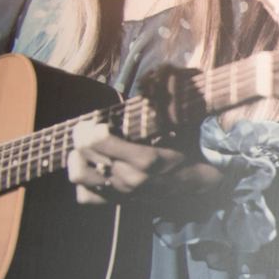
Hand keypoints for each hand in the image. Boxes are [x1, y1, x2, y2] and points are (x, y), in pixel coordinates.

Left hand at [67, 121, 223, 207]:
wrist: (200, 186)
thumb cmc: (190, 152)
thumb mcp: (183, 127)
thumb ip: (166, 106)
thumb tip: (157, 77)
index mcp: (146, 159)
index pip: (96, 140)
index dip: (91, 126)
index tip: (100, 121)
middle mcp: (130, 178)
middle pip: (83, 151)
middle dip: (82, 135)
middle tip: (90, 127)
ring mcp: (123, 192)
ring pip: (78, 174)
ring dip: (78, 158)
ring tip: (87, 149)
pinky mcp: (119, 201)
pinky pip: (86, 196)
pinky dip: (83, 182)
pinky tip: (94, 169)